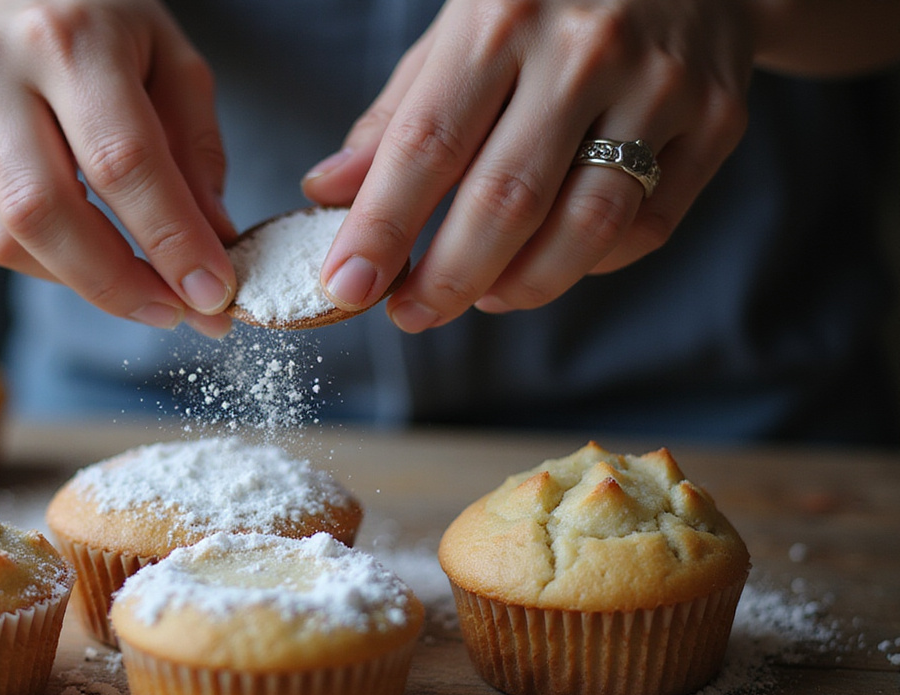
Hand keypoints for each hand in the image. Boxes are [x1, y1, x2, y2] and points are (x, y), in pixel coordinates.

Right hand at [0, 0, 236, 336]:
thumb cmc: (106, 29)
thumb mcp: (174, 64)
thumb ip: (197, 153)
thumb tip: (212, 247)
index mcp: (71, 40)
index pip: (122, 160)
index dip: (170, 239)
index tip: (214, 293)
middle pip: (48, 211)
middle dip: (120, 282)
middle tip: (179, 313)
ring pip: (11, 237)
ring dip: (87, 286)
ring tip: (147, 297)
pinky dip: (52, 268)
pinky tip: (95, 265)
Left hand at [302, 0, 754, 332]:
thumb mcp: (463, 29)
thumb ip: (399, 114)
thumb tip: (328, 193)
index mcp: (502, 14)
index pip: (427, 146)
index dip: (381, 229)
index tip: (346, 288)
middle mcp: (585, 48)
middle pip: (505, 202)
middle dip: (446, 279)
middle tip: (410, 313)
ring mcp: (661, 83)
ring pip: (584, 228)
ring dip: (519, 286)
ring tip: (480, 296)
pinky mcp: (717, 118)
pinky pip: (646, 226)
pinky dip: (589, 264)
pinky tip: (550, 259)